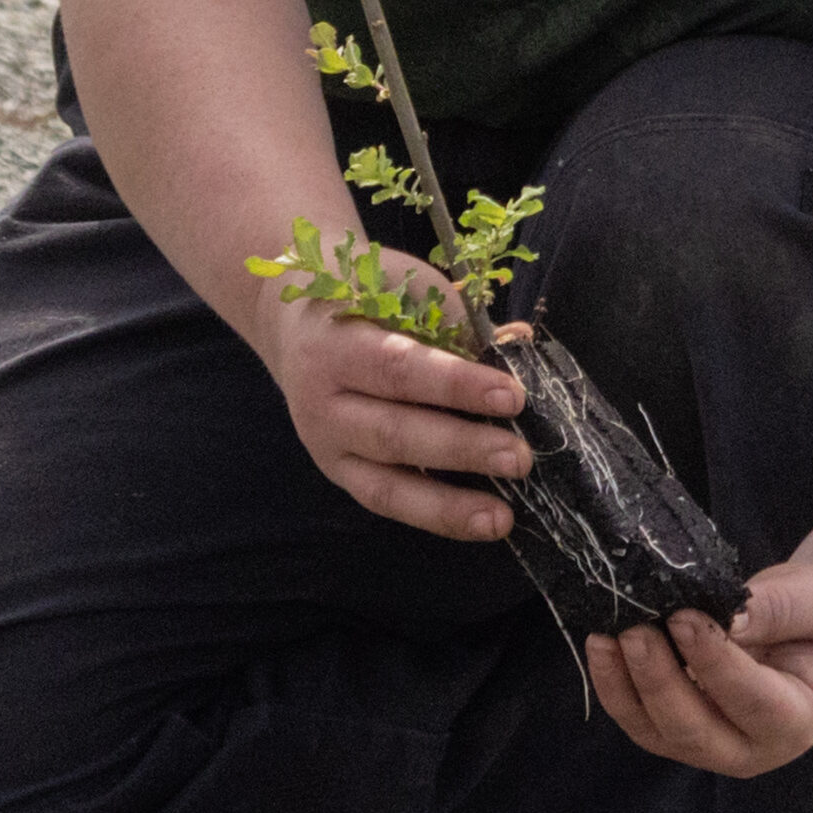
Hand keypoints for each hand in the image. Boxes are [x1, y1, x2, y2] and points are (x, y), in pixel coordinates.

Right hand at [264, 275, 531, 542]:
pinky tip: (476, 523)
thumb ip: (454, 320)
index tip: (512, 397)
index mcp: (335, 345)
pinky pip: (386, 501)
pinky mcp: (339, 473)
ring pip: (385, 485)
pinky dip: (433, 515)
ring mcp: (326, 446)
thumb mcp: (400, 290)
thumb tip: (517, 345)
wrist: (294, 326)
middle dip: (461, 448)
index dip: (456, 385)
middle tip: (518, 458)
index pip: (400, 368)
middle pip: (393, 433)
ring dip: (448, 505)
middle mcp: (321, 403)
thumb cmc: (362, 301)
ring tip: (501, 519)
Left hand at [583, 558, 812, 779]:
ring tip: (605, 636)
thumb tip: (724, 615)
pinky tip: (600, 645)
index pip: (750, 700)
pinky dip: (615, 687)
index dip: (713, 662)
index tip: (683, 616)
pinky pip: (640, 720)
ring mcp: (711, 748)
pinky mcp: (679, 733)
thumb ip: (776, 610)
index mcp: (797, 721)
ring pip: (657, 731)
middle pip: (694, 728)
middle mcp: (751, 749)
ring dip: (625, 686)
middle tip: (634, 629)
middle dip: (659, 680)